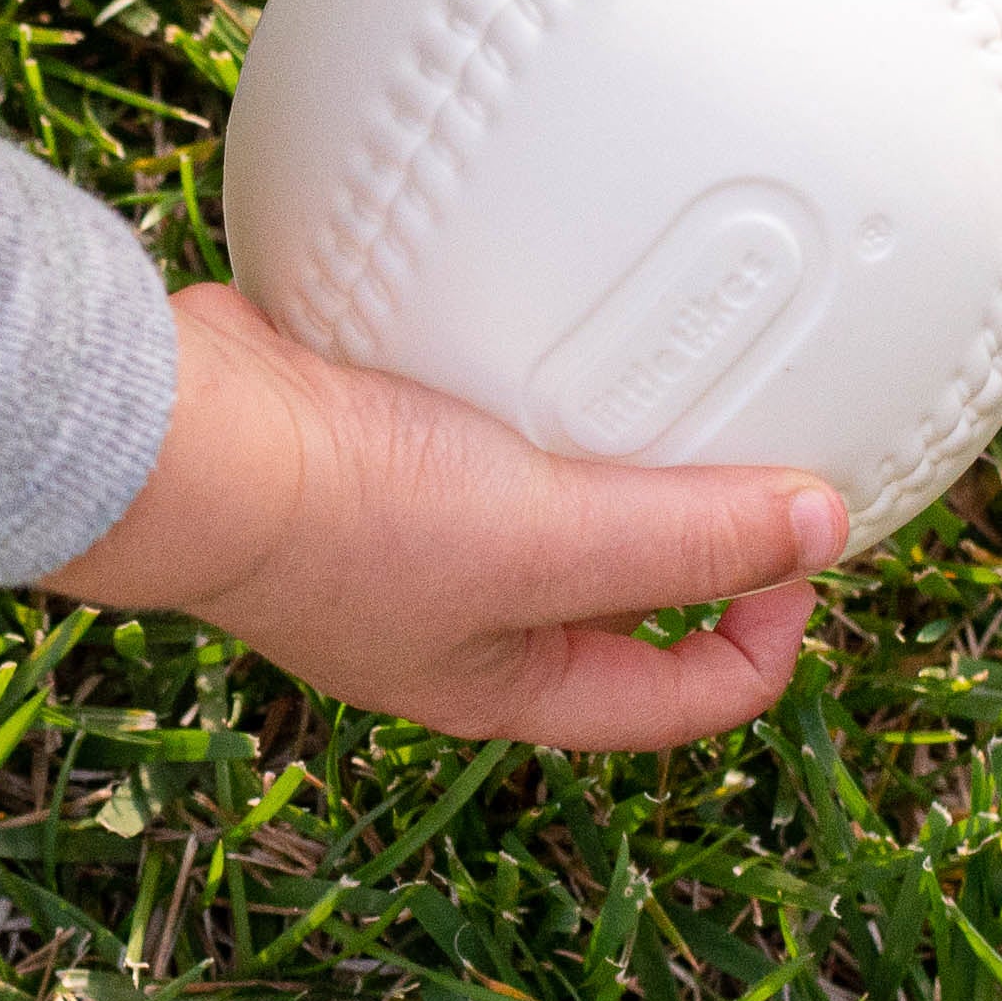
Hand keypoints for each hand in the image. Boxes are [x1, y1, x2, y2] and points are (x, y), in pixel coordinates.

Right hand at [46, 286, 846, 748]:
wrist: (176, 439)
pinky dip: (508, 365)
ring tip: (643, 363)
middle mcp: (453, 617)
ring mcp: (396, 524)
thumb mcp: (547, 541)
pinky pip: (462, 408)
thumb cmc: (338, 520)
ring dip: (595, 438)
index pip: (677, 697)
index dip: (768, 633)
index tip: (800, 533)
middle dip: (690, 527)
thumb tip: (825, 526)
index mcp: (503, 682)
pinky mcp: (354, 435)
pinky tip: (528, 304)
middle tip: (745, 435)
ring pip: (536, 492)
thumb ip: (689, 538)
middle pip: (613, 593)